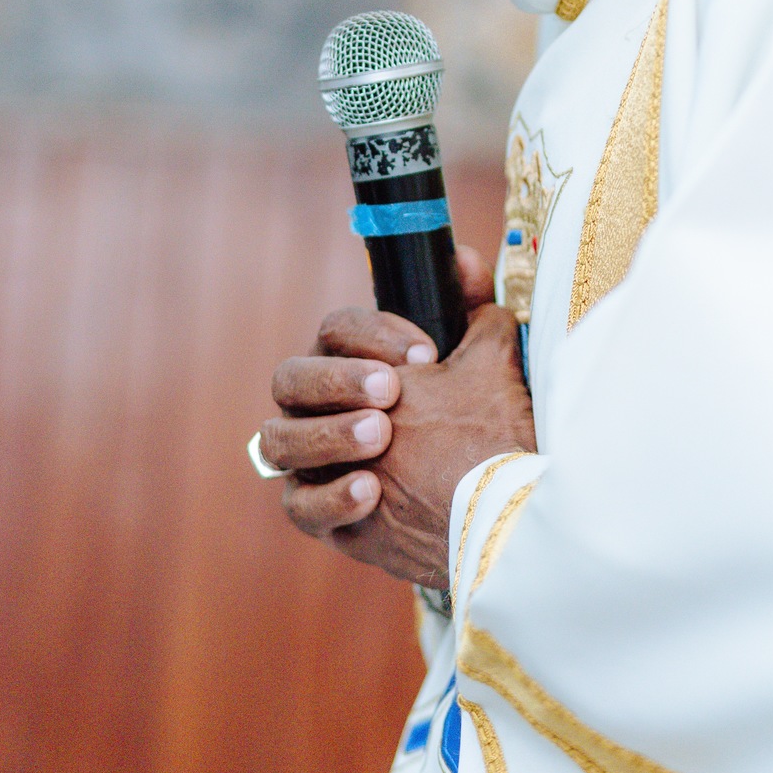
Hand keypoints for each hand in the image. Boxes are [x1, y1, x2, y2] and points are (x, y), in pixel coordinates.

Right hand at [259, 247, 535, 587]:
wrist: (492, 508)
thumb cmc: (480, 425)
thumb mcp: (486, 359)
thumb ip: (472, 305)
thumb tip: (465, 259)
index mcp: (348, 359)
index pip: (337, 330)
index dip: (375, 335)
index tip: (427, 355)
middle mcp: (316, 406)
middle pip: (291, 378)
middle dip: (338, 380)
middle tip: (391, 392)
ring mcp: (309, 461)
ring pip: (279, 440)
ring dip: (328, 435)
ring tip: (380, 436)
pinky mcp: (317, 514)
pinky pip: (300, 506)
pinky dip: (330, 497)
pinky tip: (371, 491)